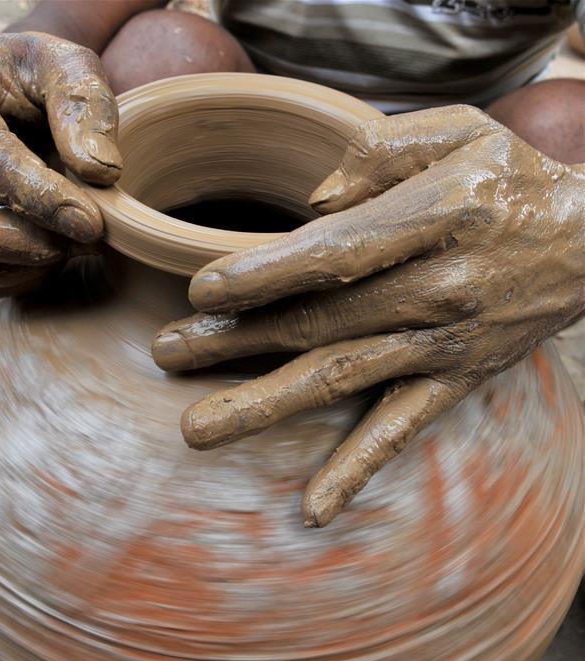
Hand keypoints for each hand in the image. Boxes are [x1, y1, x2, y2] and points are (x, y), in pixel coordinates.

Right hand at [0, 32, 121, 297]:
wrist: (18, 95)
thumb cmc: (43, 77)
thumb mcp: (70, 65)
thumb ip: (86, 105)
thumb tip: (100, 172)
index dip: (38, 197)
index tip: (91, 223)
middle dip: (24, 244)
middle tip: (85, 238)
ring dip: (25, 268)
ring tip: (74, 243)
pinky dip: (19, 279)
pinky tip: (55, 252)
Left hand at [153, 105, 584, 526]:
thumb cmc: (509, 180)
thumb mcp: (456, 133)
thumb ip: (375, 156)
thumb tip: (306, 211)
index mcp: (436, 218)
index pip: (338, 252)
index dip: (268, 274)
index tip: (203, 292)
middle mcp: (438, 290)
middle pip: (322, 320)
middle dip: (237, 340)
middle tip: (165, 353)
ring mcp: (444, 346)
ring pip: (342, 378)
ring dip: (265, 404)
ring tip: (197, 428)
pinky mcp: (454, 383)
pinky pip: (401, 432)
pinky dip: (356, 471)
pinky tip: (313, 512)